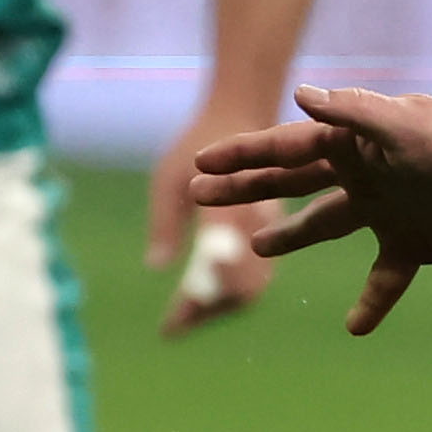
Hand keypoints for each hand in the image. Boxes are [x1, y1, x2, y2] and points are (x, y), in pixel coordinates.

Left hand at [147, 94, 279, 339]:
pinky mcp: (274, 228)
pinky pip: (258, 272)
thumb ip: (165, 220)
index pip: (218, 269)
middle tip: (174, 324)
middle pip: (243, 288)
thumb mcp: (170, 174)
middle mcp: (261, 224)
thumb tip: (157, 266)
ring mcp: (273, 227)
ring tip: (186, 316)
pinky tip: (206, 292)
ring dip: (221, 305)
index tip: (172, 323)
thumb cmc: (201, 137)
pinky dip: (232, 289)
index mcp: (235, 209)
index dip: (198, 298)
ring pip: (253, 285)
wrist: (245, 107)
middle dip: (209, 310)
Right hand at [186, 86, 431, 334]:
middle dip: (246, 190)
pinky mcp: (415, 243)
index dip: (243, 156)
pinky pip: (383, 278)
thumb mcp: (406, 123)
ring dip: (291, 236)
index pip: (286, 148)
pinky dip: (370, 302)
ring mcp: (387, 210)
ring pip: (326, 226)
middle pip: (292, 184)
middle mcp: (363, 175)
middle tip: (197, 196)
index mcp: (355, 143)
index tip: (199, 165)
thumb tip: (300, 93)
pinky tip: (354, 326)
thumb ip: (353, 113)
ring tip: (255, 248)